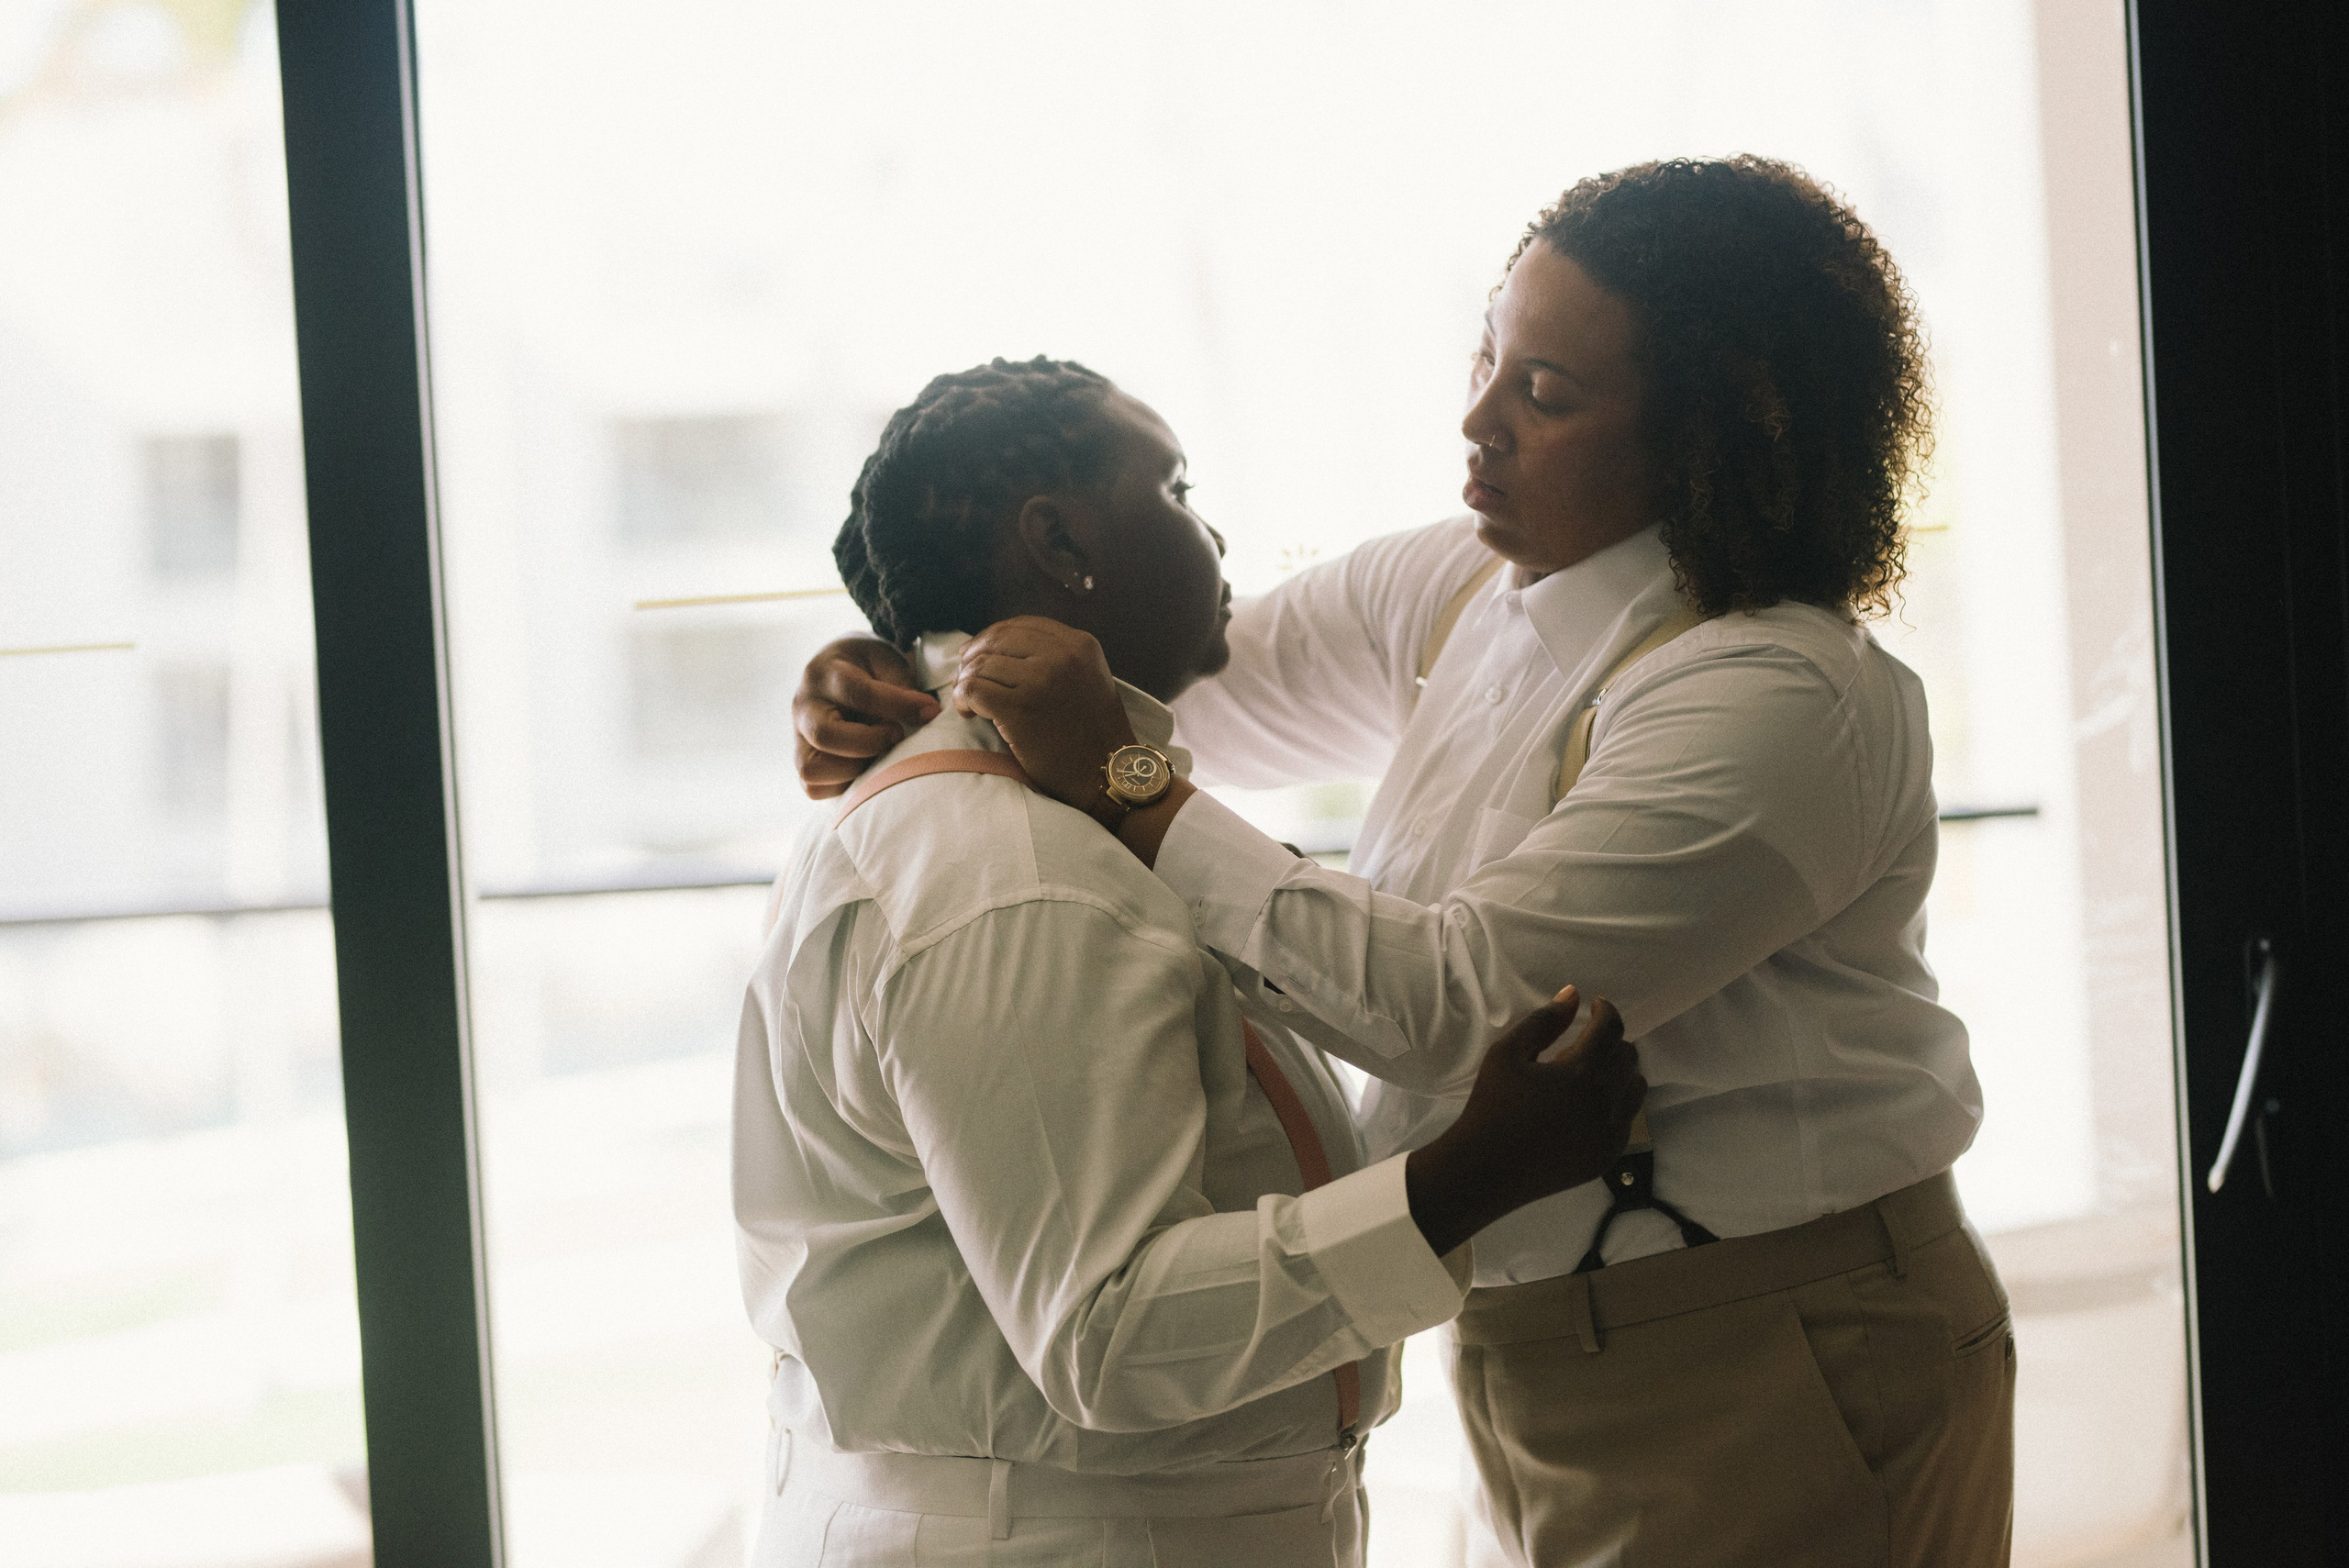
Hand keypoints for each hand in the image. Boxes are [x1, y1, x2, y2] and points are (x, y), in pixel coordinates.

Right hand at [792, 637, 939, 798]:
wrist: (838, 669)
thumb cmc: (868, 667)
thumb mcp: (887, 661)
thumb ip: (902, 685)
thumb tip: (925, 714)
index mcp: (825, 674)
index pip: (857, 694)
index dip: (897, 706)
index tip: (929, 711)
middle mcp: (803, 706)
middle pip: (824, 736)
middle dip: (870, 743)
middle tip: (897, 734)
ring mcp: (797, 737)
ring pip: (812, 769)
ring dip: (854, 769)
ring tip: (879, 754)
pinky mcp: (801, 761)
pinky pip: (813, 787)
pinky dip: (843, 785)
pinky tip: (866, 766)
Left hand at [952, 617, 1139, 819]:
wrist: (1106, 773)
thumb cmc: (1094, 732)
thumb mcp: (1089, 677)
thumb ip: (1057, 656)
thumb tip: (997, 646)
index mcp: (1079, 644)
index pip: (1021, 625)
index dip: (993, 637)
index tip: (980, 654)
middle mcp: (1061, 655)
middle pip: (997, 639)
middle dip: (974, 657)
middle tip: (966, 678)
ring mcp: (1040, 680)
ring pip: (981, 664)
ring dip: (966, 682)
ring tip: (969, 702)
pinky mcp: (1020, 708)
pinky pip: (973, 689)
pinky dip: (963, 700)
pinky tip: (969, 713)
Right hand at [1405, 987, 1644, 1257]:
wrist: (1486, 1168)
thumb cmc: (1492, 1106)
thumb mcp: (1506, 1054)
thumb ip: (1543, 1022)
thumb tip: (1573, 995)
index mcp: (1581, 1072)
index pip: (1611, 1029)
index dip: (1606, 1010)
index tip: (1594, 1007)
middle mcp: (1605, 1102)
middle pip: (1629, 1056)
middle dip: (1610, 1042)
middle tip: (1581, 1045)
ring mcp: (1610, 1133)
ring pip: (1636, 1088)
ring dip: (1619, 1072)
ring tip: (1587, 1075)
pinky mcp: (1608, 1155)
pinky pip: (1628, 1119)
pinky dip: (1615, 1104)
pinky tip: (1586, 1106)